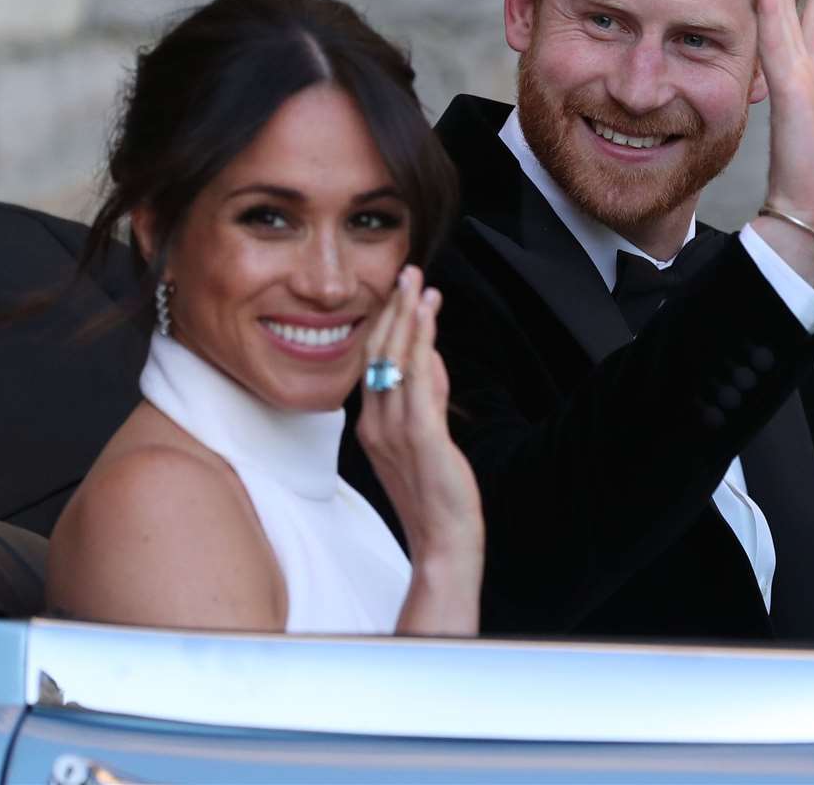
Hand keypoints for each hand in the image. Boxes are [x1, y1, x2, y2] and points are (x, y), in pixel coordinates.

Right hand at [355, 264, 483, 633]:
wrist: (443, 541)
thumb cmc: (435, 495)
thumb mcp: (426, 438)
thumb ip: (427, 397)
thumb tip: (433, 358)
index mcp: (370, 425)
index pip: (373, 363)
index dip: (385, 324)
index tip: (400, 293)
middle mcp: (374, 423)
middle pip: (378, 354)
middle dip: (394, 310)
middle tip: (407, 272)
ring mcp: (394, 430)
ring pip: (395, 359)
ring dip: (408, 316)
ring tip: (418, 282)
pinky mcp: (420, 436)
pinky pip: (418, 379)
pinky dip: (421, 343)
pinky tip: (428, 317)